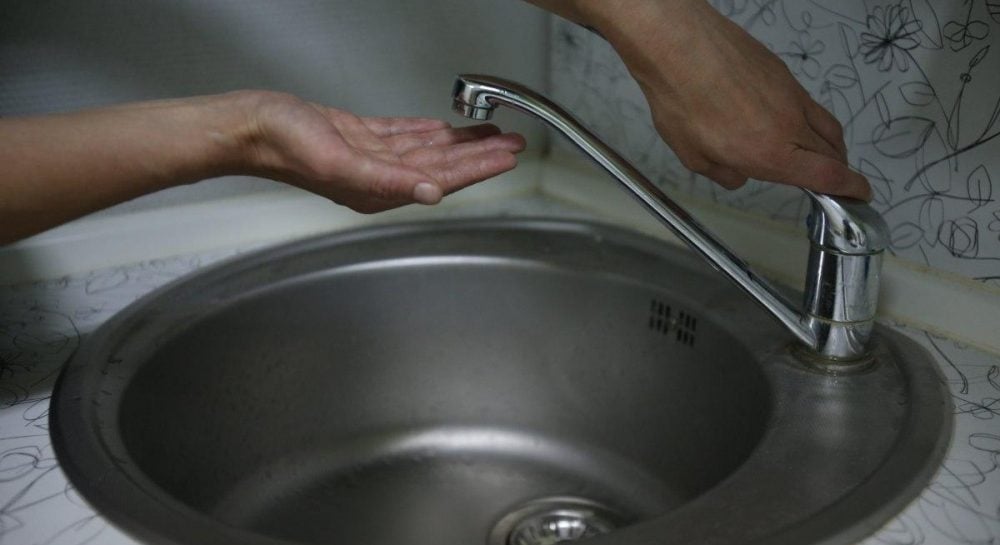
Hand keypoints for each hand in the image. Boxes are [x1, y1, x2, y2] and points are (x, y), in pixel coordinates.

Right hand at [236, 91, 526, 212]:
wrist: (252, 126)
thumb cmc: (285, 146)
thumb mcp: (340, 162)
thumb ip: (388, 180)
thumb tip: (429, 192)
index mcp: (379, 189)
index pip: (442, 179)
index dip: (478, 168)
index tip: (506, 157)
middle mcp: (380, 178)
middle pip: (442, 166)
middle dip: (479, 155)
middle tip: (511, 144)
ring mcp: (370, 158)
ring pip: (427, 150)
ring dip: (459, 142)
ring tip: (489, 134)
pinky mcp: (359, 138)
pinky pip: (404, 136)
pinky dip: (427, 131)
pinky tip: (444, 129)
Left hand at [529, 0, 870, 200]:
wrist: (680, 46)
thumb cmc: (681, 101)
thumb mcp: (694, 156)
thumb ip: (724, 173)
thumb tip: (739, 176)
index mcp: (772, 153)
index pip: (828, 175)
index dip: (851, 188)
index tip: (861, 195)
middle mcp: (791, 124)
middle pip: (833, 151)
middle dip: (838, 169)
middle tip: (833, 179)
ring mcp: (791, 94)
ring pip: (825, 124)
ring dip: (827, 144)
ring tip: (812, 153)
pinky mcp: (784, 73)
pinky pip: (807, 103)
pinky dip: (808, 119)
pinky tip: (784, 122)